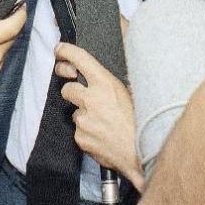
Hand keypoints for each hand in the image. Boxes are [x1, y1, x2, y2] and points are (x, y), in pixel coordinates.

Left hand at [54, 43, 143, 188]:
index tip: (59, 50)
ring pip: (75, 113)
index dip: (66, 51)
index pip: (79, 59)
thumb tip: (99, 80)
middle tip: (85, 98)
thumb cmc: (142, 123)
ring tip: (105, 124)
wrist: (145, 154)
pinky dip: (87, 133)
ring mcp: (83, 120)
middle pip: (67, 88)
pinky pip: (78, 131)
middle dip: (74, 92)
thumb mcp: (132, 94)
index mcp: (105, 83)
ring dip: (85, 116)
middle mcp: (91, 99)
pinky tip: (103, 136)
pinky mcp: (80, 138)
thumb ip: (110, 85)